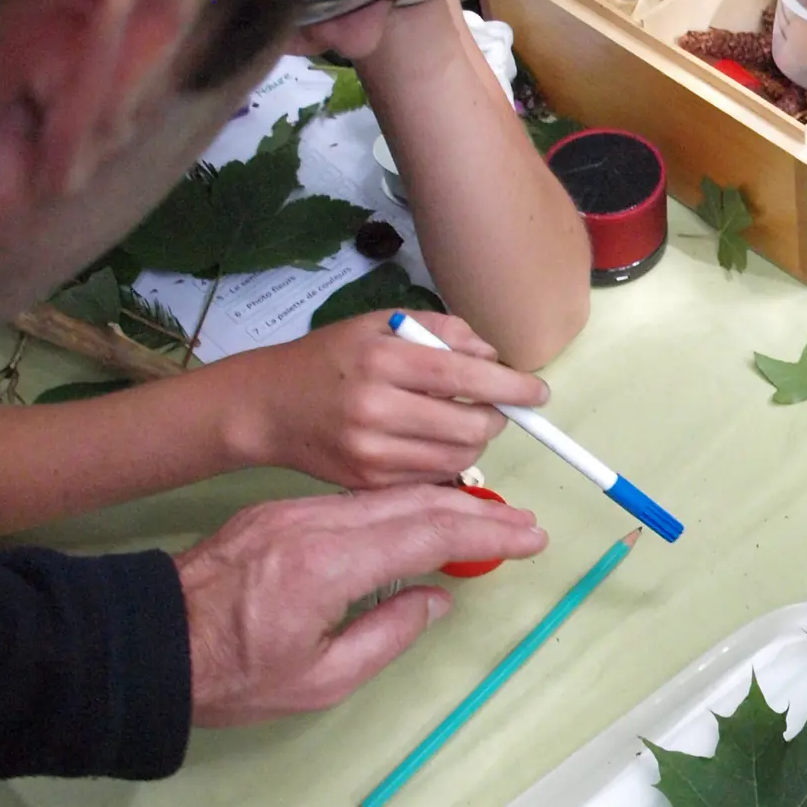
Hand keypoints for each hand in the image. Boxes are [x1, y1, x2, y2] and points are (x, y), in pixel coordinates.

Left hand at [176, 484, 549, 725]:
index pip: (428, 535)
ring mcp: (293, 512)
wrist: (142, 643)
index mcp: (327, 567)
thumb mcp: (319, 682)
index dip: (487, 532)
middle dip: (477, 511)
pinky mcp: (279, 513)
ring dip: (443, 503)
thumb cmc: (229, 678)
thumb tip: (436, 597)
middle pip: (415, 504)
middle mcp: (314, 525)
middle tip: (524, 522)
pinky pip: (355, 500)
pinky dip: (402, 506)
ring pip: (386, 496)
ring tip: (487, 517)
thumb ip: (387, 635)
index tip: (531, 536)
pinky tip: (424, 517)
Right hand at [221, 310, 548, 488]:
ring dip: (474, 440)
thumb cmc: (332, 357)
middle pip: (471, 425)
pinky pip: (434, 477)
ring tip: (458, 420)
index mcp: (382, 360)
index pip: (466, 376)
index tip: (538, 393)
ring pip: (459, 457)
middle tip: (492, 406)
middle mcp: (376, 408)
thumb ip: (444, 333)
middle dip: (496, 417)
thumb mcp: (382, 324)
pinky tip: (430, 440)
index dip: (511, 387)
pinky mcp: (369, 482)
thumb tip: (495, 358)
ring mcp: (371, 452)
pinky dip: (447, 459)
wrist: (268, 405)